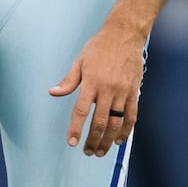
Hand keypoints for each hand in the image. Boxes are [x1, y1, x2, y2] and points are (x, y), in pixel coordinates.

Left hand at [49, 22, 144, 156]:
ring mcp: (123, 91)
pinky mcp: (134, 91)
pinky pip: (131, 116)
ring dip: (108, 140)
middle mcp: (107, 89)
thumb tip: (53, 93)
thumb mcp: (80, 61)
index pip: (81, 110)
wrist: (124, 34)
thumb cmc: (99, 47)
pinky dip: (126, 130)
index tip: (71, 142)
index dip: (76, 128)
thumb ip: (68, 81)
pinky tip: (119, 140)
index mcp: (91, 81)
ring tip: (100, 151)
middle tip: (87, 151)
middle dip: (93, 140)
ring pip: (115, 122)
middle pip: (100, 121)